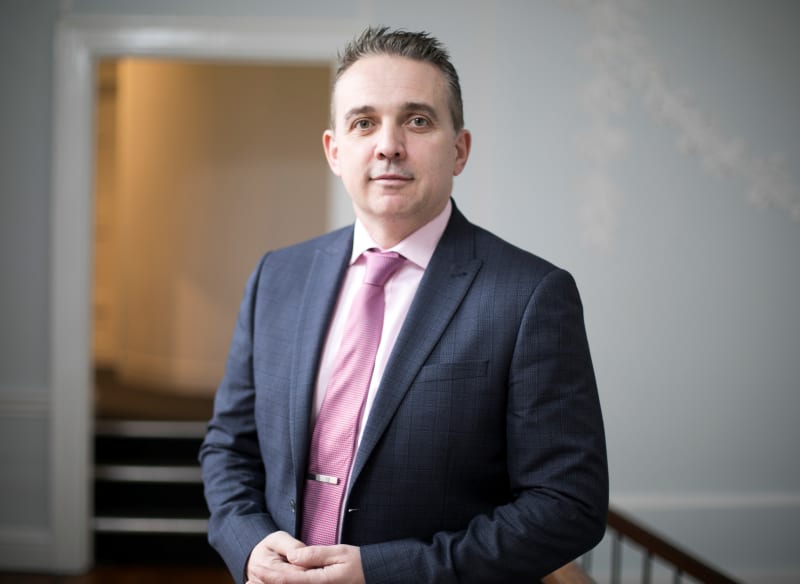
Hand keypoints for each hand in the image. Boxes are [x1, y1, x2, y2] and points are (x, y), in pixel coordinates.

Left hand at [246, 531, 363, 583]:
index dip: (269, 574)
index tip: (256, 568)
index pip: (288, 579)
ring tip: (255, 582)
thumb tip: (293, 556)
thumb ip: (315, 555)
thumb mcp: (339, 552)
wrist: (374, 576)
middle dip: (268, 583)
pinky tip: (276, 582)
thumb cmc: (358, 563)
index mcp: (319, 581)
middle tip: (248, 580)